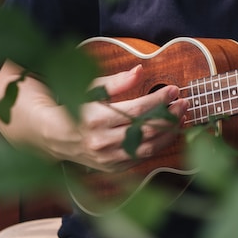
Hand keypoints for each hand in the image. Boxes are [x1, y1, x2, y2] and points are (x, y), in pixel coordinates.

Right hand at [65, 64, 182, 171]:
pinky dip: (156, 145)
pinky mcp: (111, 168)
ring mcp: (107, 158)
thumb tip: (139, 70)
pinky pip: (140, 158)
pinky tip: (166, 132)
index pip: (137, 110)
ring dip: (168, 133)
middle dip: (169, 115)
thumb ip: (117, 82)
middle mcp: (102, 142)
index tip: (173, 90)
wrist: (54, 135)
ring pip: (147, 148)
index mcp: (96, 119)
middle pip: (146, 129)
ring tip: (180, 118)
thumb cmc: (75, 106)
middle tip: (184, 102)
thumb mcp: (92, 88)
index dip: (159, 100)